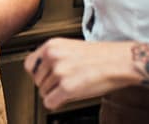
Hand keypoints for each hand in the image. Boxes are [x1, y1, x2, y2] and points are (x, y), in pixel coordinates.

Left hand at [24, 38, 141, 108]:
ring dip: (55, 93)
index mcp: (52, 45)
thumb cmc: (101, 56)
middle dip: (49, 85)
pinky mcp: (67, 87)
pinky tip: (67, 98)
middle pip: (36, 81)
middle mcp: (52, 57)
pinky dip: (57, 103)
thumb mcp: (71, 47)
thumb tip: (42, 71)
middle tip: (63, 84)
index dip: (38, 74)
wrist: (120, 61)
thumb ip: (54, 56)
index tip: (46, 77)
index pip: (29, 65)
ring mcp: (59, 72)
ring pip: (43, 92)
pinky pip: (50, 102)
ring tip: (71, 87)